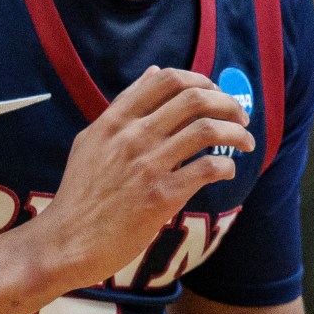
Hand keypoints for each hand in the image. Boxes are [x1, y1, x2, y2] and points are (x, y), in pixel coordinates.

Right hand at [32, 67, 252, 288]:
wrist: (67, 241)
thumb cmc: (81, 193)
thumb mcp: (93, 140)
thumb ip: (124, 106)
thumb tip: (153, 72)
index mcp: (115, 120)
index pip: (167, 79)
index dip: (201, 81)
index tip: (215, 94)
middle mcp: (132, 136)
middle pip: (194, 98)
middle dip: (227, 103)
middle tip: (240, 117)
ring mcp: (147, 164)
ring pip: (207, 130)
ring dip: (236, 133)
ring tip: (246, 142)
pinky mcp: (161, 196)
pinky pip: (208, 168)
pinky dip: (227, 166)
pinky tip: (227, 172)